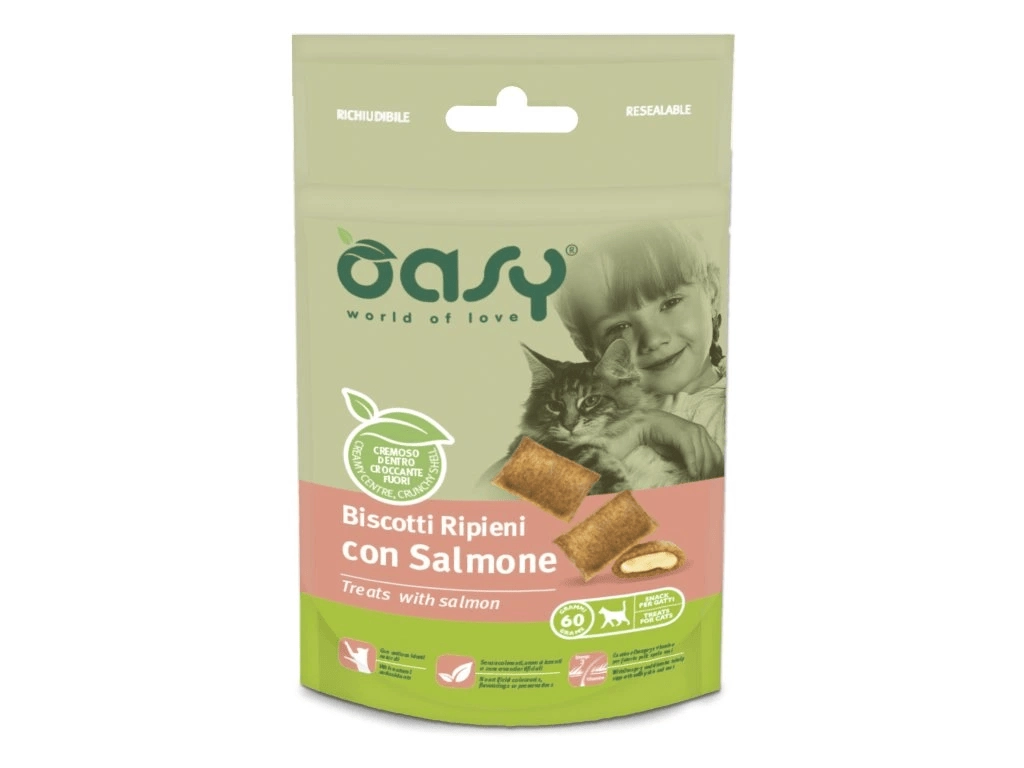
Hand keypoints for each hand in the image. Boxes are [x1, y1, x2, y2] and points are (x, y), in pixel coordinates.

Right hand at [609, 411, 723, 479]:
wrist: (648, 424)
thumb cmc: (663, 439)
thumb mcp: (681, 450)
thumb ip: (692, 459)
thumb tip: (700, 475)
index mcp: (703, 435)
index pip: (717, 455)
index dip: (717, 470)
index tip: (713, 483)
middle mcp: (701, 432)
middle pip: (712, 457)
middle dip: (709, 473)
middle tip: (706, 487)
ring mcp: (693, 432)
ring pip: (703, 456)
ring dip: (701, 472)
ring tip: (699, 484)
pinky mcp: (683, 435)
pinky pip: (691, 453)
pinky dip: (692, 465)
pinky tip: (692, 475)